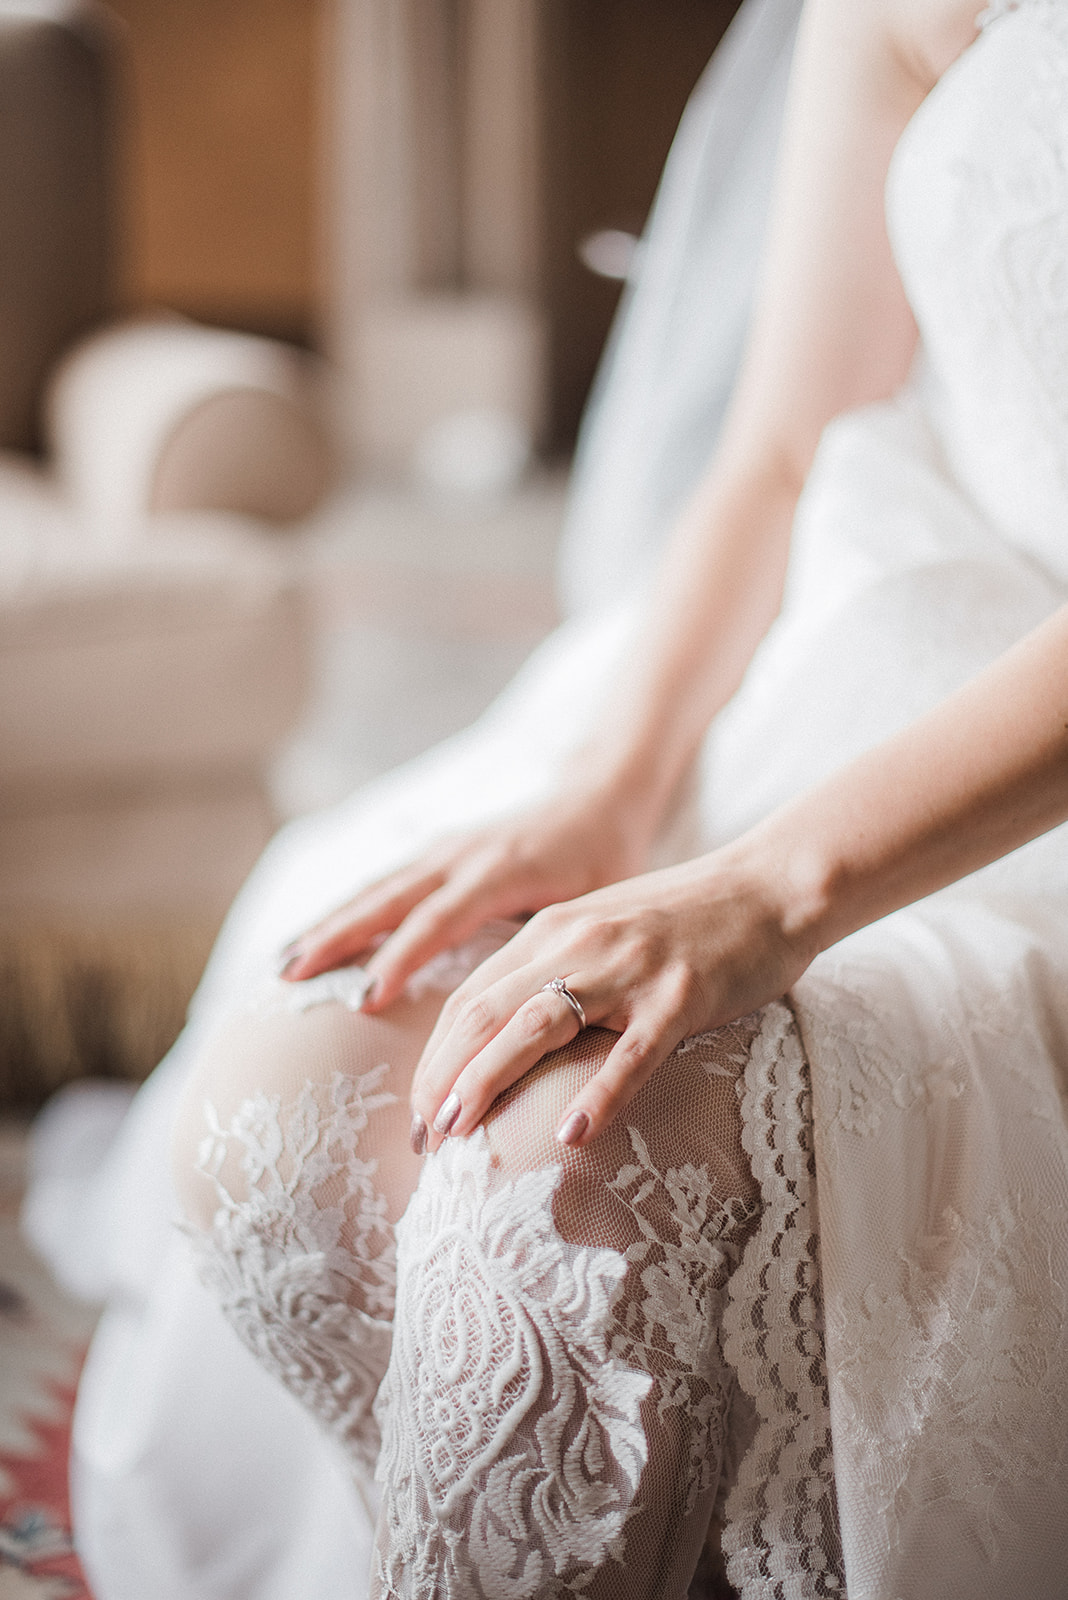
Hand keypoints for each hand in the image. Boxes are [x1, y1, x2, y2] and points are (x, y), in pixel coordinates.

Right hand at [278, 785, 652, 1008]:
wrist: (599, 795)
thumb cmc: (604, 861)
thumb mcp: (589, 904)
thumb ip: (550, 947)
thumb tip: (524, 1016)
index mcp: (500, 870)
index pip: (439, 920)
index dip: (402, 960)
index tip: (366, 1001)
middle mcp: (461, 854)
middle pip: (387, 899)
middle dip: (336, 939)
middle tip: (289, 978)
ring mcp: (444, 847)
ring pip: (374, 888)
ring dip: (328, 925)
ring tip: (283, 963)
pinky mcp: (438, 848)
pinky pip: (383, 880)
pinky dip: (345, 908)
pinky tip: (315, 935)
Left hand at [407, 839, 815, 1154]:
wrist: (772, 884)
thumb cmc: (688, 919)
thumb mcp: (602, 932)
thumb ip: (556, 970)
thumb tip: (507, 1039)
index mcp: (550, 931)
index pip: (469, 999)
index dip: (434, 1057)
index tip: (418, 1112)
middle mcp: (577, 944)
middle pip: (484, 1013)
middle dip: (441, 1077)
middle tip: (421, 1137)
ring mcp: (628, 969)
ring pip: (535, 1025)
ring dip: (487, 1079)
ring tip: (456, 1133)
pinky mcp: (681, 996)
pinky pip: (632, 1051)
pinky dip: (598, 1093)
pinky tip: (570, 1134)